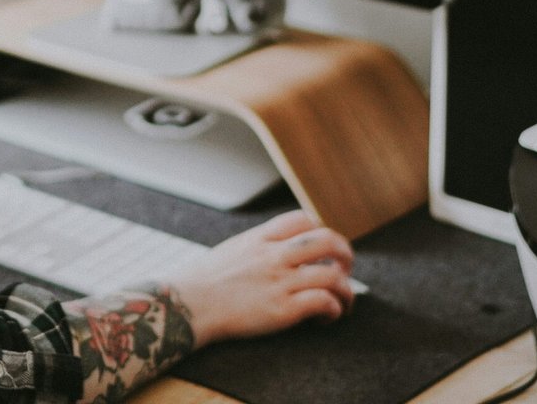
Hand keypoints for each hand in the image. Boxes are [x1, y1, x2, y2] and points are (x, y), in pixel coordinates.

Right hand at [169, 211, 353, 345]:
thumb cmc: (205, 282)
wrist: (189, 305)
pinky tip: (326, 317)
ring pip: (332, 276)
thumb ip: (258, 246)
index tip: (322, 249)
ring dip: (346, 291)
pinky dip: (333, 309)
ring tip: (343, 303)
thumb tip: (277, 250)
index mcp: (261, 238)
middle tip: (345, 269)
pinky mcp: (282, 309)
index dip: (321, 230)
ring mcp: (280, 281)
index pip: (304, 219)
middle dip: (345, 254)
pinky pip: (323, 302)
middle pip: (327, 240)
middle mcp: (274, 255)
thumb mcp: (233, 249)